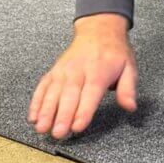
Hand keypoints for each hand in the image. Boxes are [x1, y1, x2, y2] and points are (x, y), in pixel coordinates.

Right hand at [29, 13, 137, 139]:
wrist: (98, 29)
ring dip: (46, 111)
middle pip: (69, 95)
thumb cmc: (114, 51)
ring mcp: (64, 70)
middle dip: (62, 116)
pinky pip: (43, 86)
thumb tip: (130, 106)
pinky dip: (36, 101)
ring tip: (42, 127)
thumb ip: (128, 89)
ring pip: (53, 92)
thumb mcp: (129, 67)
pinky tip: (33, 116)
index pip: (90, 93)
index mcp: (99, 71)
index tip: (77, 127)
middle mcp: (79, 71)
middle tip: (58, 133)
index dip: (83, 111)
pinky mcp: (54, 71)